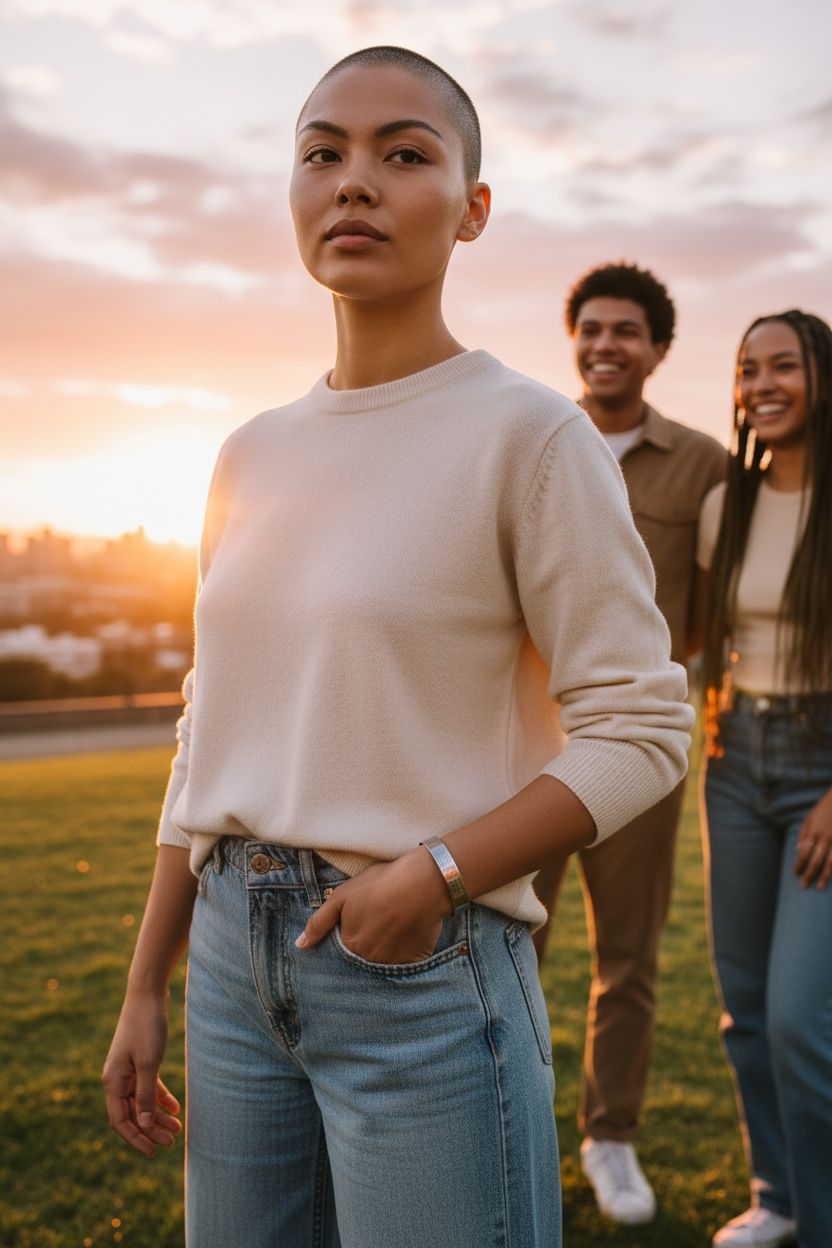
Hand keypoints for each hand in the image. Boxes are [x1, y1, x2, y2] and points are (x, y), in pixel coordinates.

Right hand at [102, 991, 181, 1156]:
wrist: (148, 994)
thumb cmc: (147, 1026)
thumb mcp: (149, 1063)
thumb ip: (146, 1094)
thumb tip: (143, 1124)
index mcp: (113, 1082)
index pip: (120, 1121)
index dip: (136, 1138)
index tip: (153, 1152)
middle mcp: (117, 1079)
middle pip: (132, 1114)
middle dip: (150, 1130)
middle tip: (172, 1143)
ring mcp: (128, 1069)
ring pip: (141, 1101)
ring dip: (157, 1116)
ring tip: (178, 1129)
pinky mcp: (140, 1060)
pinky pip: (148, 1086)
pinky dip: (160, 1097)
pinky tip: (175, 1108)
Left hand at [295, 847, 451, 964]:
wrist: (423, 881)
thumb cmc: (381, 883)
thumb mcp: (343, 895)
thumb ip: (319, 922)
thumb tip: (300, 945)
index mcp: (350, 944)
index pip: (343, 948)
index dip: (351, 932)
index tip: (362, 919)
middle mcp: (369, 960)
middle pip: (363, 956)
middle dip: (368, 941)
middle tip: (380, 921)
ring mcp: (393, 963)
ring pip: (383, 961)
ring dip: (385, 948)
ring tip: (394, 925)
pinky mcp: (414, 962)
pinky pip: (405, 964)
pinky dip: (405, 951)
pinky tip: (408, 932)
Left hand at [795, 787, 831, 889]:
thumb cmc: (824, 809)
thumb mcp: (809, 817)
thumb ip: (803, 834)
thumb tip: (798, 850)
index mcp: (814, 831)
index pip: (804, 852)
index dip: (799, 864)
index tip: (796, 873)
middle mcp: (826, 838)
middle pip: (816, 860)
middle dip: (809, 874)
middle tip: (803, 886)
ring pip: (831, 863)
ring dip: (824, 876)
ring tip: (820, 887)